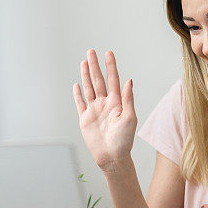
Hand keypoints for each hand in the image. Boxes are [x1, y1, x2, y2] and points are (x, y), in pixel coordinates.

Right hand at [72, 49, 135, 169]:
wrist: (112, 157)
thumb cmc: (124, 140)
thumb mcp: (130, 118)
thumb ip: (128, 99)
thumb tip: (129, 81)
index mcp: (117, 103)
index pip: (113, 80)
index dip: (111, 66)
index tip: (108, 53)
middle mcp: (105, 104)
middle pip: (98, 80)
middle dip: (95, 66)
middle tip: (91, 51)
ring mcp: (94, 111)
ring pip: (88, 88)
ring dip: (86, 75)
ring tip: (84, 62)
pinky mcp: (85, 119)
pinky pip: (80, 103)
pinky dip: (78, 94)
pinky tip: (77, 84)